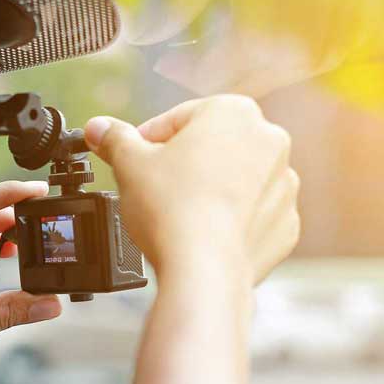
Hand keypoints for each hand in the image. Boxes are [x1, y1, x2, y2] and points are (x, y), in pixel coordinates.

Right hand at [84, 95, 298, 285]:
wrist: (203, 271)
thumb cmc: (171, 210)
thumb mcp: (128, 163)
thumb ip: (114, 139)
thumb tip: (98, 129)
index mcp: (234, 112)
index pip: (179, 118)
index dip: (148, 140)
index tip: (133, 158)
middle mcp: (270, 141)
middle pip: (212, 146)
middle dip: (183, 164)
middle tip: (154, 187)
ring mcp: (284, 185)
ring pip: (235, 180)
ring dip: (208, 191)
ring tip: (177, 214)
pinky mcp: (285, 225)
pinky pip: (251, 215)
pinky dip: (229, 221)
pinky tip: (201, 234)